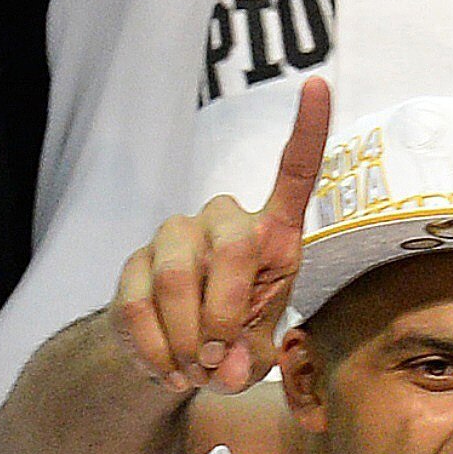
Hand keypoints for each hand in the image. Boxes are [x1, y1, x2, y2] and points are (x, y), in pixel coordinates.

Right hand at [116, 76, 328, 394]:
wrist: (173, 357)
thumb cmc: (234, 342)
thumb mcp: (257, 353)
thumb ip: (251, 359)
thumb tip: (226, 366)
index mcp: (272, 234)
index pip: (294, 174)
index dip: (308, 131)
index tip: (320, 84)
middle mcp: (223, 220)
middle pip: (232, 247)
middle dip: (227, 315)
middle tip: (219, 360)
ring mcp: (174, 236)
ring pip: (177, 280)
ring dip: (188, 341)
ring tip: (194, 369)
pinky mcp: (132, 263)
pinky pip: (139, 306)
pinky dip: (157, 351)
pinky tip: (167, 369)